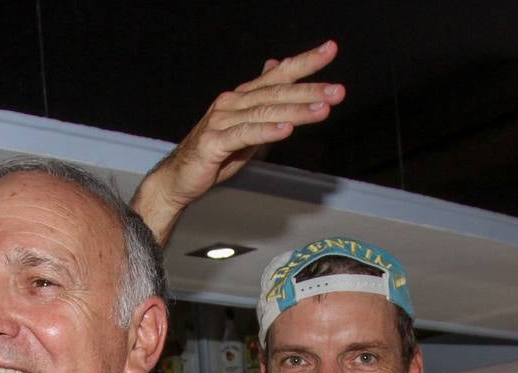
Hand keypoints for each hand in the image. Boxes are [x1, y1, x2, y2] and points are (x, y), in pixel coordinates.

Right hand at [131, 41, 343, 242]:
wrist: (180, 178)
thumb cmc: (215, 154)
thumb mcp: (248, 127)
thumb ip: (266, 103)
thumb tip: (276, 69)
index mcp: (242, 97)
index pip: (278, 74)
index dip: (305, 61)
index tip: (330, 50)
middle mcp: (232, 103)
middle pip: (276, 92)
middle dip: (310, 90)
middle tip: (338, 91)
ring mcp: (221, 120)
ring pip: (265, 112)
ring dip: (296, 111)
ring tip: (322, 110)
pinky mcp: (213, 142)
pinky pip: (244, 135)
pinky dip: (267, 132)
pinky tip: (286, 130)